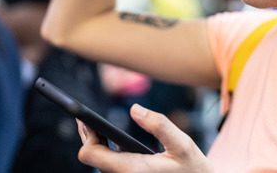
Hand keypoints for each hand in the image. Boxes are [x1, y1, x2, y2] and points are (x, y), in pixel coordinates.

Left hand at [77, 104, 213, 172]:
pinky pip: (110, 167)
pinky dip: (107, 153)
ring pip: (99, 164)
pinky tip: (110, 140)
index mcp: (132, 170)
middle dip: (89, 137)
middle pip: (91, 158)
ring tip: (93, 126)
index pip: (89, 154)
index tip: (87, 119)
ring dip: (97, 145)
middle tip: (84, 117)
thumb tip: (135, 109)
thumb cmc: (193, 168)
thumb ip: (160, 125)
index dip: (87, 136)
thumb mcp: (183, 144)